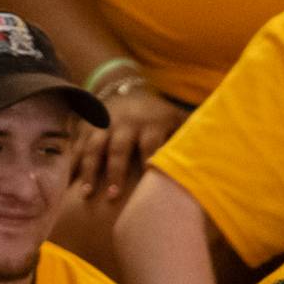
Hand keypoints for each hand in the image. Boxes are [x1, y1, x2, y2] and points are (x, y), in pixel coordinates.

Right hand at [68, 84, 185, 205]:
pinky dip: (71, 165)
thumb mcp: (176, 118)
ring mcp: (103, 126)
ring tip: (85, 193)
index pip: (150, 143)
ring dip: (89, 171)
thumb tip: (216, 152)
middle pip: (119, 148)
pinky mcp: (87, 129)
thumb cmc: (158, 114)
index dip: (150, 159)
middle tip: (113, 197)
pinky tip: (66, 184)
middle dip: (116, 172)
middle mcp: (125, 124)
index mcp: (150, 124)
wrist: (124, 87)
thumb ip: (191, 135)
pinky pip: (76, 147)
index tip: (150, 179)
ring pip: (94, 148)